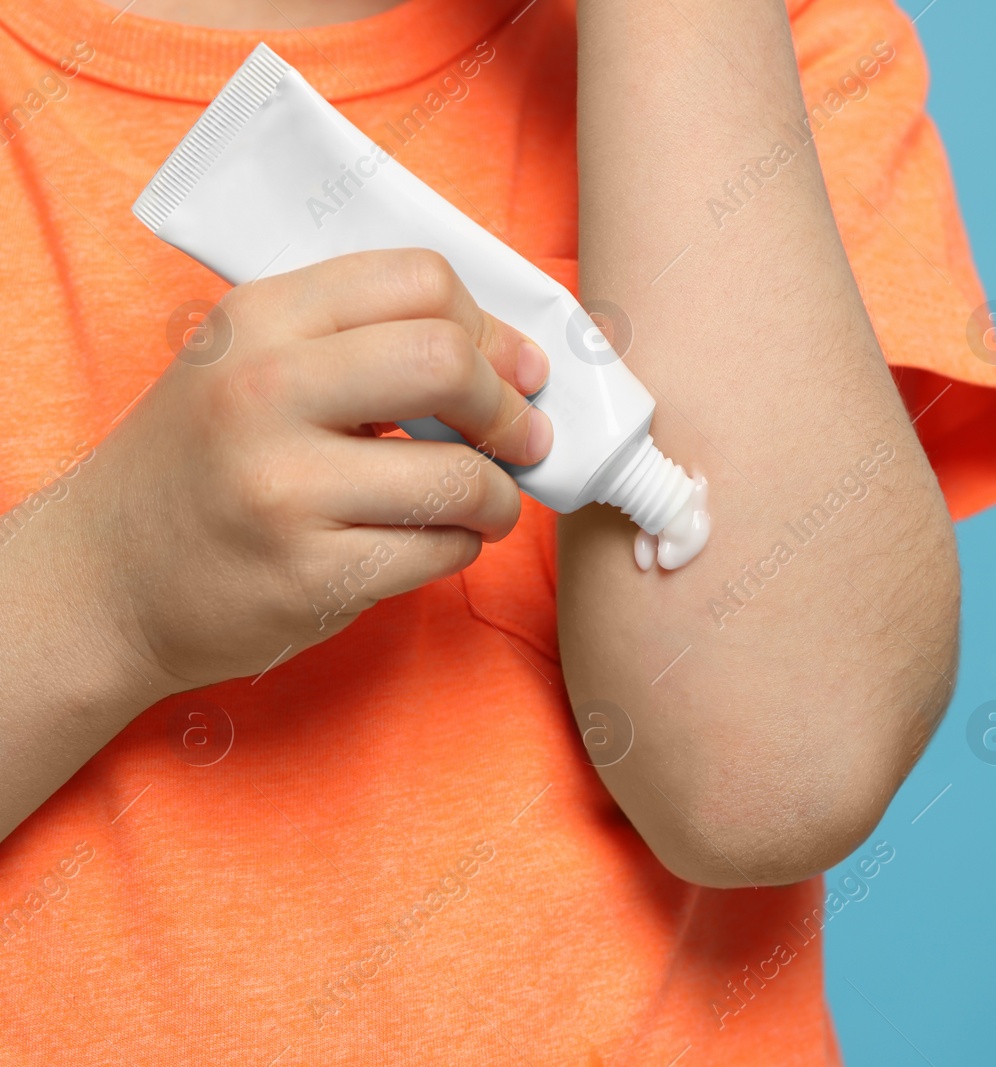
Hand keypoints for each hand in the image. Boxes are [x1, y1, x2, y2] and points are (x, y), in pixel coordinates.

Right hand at [74, 248, 550, 693]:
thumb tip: (516, 361)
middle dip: (509, 407)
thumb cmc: (203, 463)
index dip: (490, 329)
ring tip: (485, 501)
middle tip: (522, 437)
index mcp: (258, 319)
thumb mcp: (249, 363)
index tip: (516, 368)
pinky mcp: (309, 575)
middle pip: (447, 362)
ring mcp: (283, 489)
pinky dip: (460, 545)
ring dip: (499, 495)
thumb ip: (361, 341)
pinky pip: (440, 550)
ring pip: (461, 476)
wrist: (106, 579)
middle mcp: (263, 393)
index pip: (419, 281)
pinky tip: (433, 539)